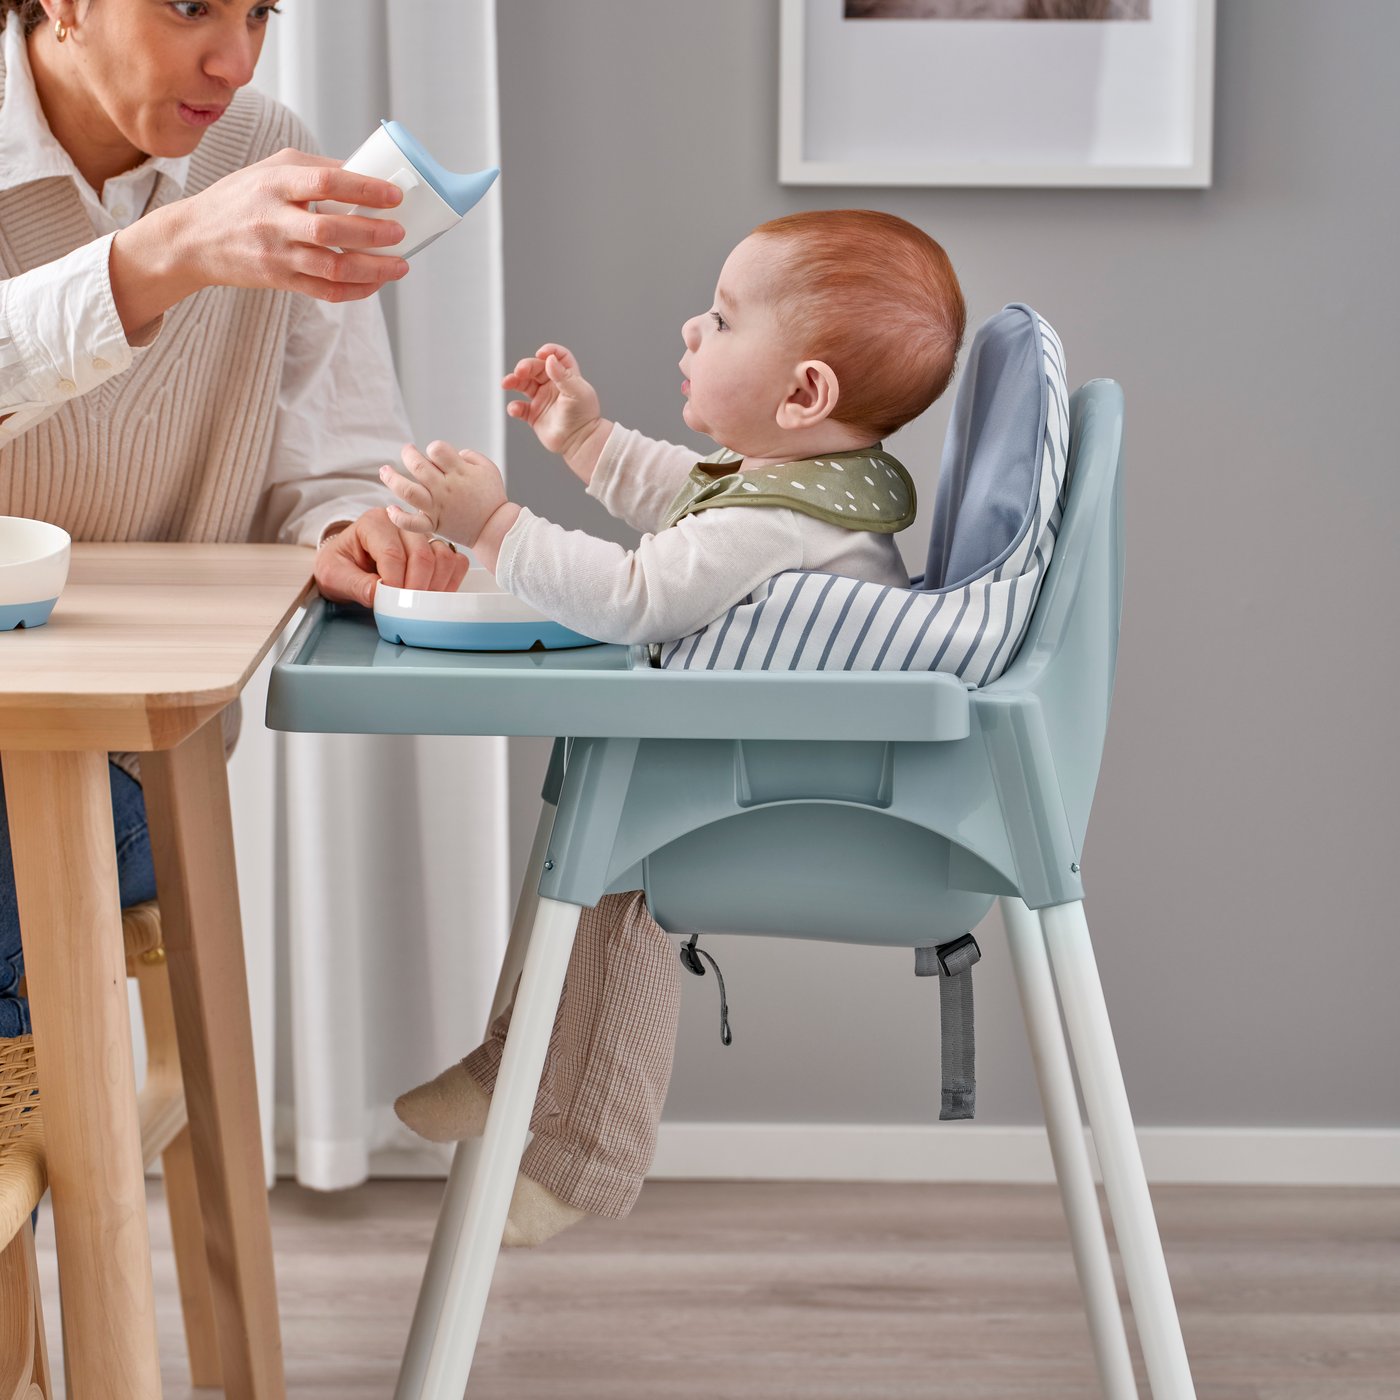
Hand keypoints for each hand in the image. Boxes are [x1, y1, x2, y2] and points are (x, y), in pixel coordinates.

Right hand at [111, 148, 409, 334]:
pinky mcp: (279, 281)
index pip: (325, 183)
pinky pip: (325, 291)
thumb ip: (315, 169)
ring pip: (332, 267)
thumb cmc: (240, 199)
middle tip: (400, 232)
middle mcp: (273, 220)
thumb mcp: (270, 170)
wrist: (194, 240)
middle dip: (372, 233)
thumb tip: (366, 173)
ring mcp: (276, 255)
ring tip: (400, 265)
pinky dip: (356, 290)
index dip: (364, 189)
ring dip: (373, 269)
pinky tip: (376, 283)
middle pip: (331, 230)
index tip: (394, 195)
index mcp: (274, 184)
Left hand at [313, 507, 468, 607]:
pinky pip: (456, 561)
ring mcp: (423, 534)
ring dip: (435, 585)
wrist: (349, 563)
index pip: (392, 553)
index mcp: (374, 523)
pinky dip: (450, 580)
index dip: (394, 582)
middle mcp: (402, 523)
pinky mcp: (437, 547)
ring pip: (443, 557)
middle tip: (406, 607)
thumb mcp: (333, 575)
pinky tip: (434, 593)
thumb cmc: (341, 565)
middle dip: (416, 587)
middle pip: (422, 554)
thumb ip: (354, 584)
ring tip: (419, 602)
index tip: (390, 602)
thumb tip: (379, 595)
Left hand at [379, 440, 509, 549]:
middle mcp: (446, 488)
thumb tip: (452, 453)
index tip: (436, 453)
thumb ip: (470, 455)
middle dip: (408, 454)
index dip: (434, 447)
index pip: (437, 449)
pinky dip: (398, 517)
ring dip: (392, 479)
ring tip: (385, 471)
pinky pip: (412, 523)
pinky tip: (390, 508)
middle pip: (418, 466)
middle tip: (407, 451)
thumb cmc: (491, 498)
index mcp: (460, 472)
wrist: (495, 528)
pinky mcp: (434, 524)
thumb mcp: (489, 468)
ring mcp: (438, 507)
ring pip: (408, 491)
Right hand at [502, 344, 605, 464]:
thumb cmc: (584, 416)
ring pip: (523, 384)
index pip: (557, 357)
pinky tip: (515, 409)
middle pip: (535, 368)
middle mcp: (552, 385)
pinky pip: (520, 408)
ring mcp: (542, 399)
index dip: (549, 351)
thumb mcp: (577, 392)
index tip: (541, 353)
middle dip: (525, 366)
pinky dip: (514, 407)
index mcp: (566, 376)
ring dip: (513, 382)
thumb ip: (563, 375)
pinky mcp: (534, 415)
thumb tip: (550, 359)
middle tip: (519, 371)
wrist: (580, 442)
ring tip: (506, 383)